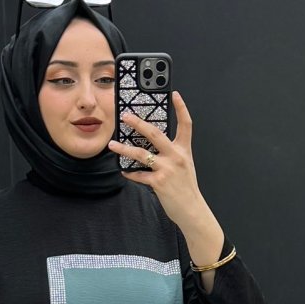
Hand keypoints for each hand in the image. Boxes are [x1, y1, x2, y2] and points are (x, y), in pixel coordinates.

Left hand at [106, 91, 202, 226]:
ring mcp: (167, 169)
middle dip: (138, 123)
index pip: (186, 124)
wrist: (192, 209)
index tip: (175, 94)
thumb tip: (154, 147)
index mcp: (183, 150)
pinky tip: (124, 171)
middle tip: (125, 116)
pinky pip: (139, 175)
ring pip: (141, 153)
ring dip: (124, 149)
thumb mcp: (184, 166)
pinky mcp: (158, 182)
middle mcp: (176, 156)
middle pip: (155, 133)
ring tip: (112, 145)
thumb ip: (172, 154)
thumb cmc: (186, 188)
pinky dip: (130, 173)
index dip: (181, 108)